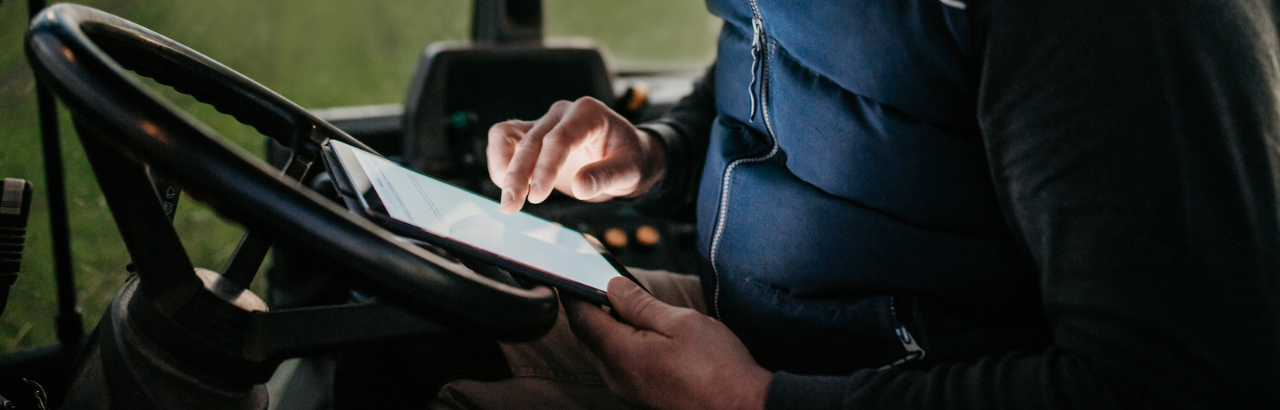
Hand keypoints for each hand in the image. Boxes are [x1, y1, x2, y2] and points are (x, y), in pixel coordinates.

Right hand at [488, 97, 665, 213]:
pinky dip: (500, 163)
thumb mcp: (629, 171)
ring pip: (507, 135)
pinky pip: (505, 141)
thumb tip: (580, 187)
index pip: (559, 139)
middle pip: (530, 141)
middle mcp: (562, 113)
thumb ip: (606, 176)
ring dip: (501, 167)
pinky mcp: (532, 135)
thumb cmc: (630, 160)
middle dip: (517, 174)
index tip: (537, 198)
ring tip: (507, 200)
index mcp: (588, 114)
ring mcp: (544, 122)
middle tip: (511, 206)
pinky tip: (510, 189)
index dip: (545, 169)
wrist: (626, 156)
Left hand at [565, 277, 771, 409]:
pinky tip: (642, 335)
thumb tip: (614, 287)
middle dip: (587, 311)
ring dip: (606, 330)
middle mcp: (617, 379)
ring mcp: (629, 393)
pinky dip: (620, 347)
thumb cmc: (719, 370)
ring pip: (602, 355)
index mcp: (621, 355)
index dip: (573, 294)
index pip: (581, 319)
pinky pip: (619, 369)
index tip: (569, 277)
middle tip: (598, 286)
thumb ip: (640, 304)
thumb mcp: (681, 323)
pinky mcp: (643, 399)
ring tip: (624, 306)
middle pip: (587, 339)